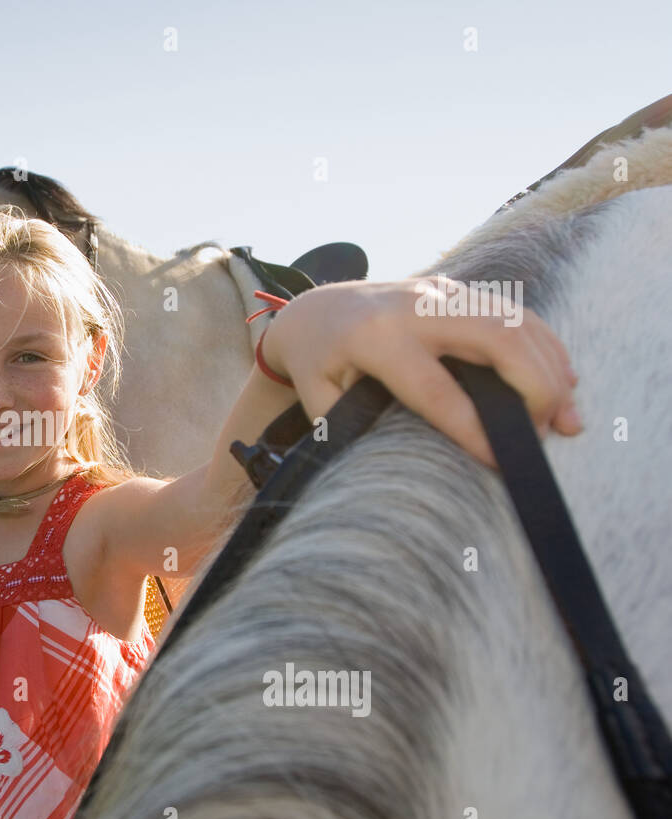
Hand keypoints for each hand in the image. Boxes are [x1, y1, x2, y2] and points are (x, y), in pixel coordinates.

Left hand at [262, 277, 581, 466]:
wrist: (314, 309)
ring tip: (568, 418)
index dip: (473, 429)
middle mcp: (414, 308)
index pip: (436, 390)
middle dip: (533, 389)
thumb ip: (354, 427)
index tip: (502, 463)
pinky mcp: (457, 290)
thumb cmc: (317, 363)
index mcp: (375, 339)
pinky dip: (546, 346)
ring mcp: (440, 292)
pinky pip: (515, 313)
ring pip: (514, 322)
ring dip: (551, 369)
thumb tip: (399, 464)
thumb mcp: (318, 399)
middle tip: (548, 435)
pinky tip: (565, 381)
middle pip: (495, 340)